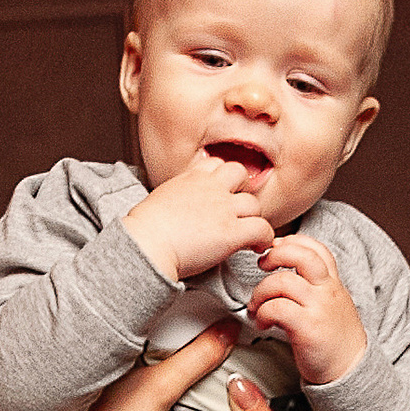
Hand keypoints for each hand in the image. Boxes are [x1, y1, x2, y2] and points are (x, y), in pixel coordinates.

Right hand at [129, 160, 274, 285]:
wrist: (146, 244)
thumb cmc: (144, 230)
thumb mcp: (160, 200)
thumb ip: (177, 199)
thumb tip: (178, 211)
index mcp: (190, 177)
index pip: (216, 164)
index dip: (222, 179)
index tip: (221, 194)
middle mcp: (210, 187)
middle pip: (240, 175)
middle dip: (242, 191)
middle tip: (238, 211)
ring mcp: (223, 208)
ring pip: (255, 204)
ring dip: (253, 218)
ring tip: (248, 234)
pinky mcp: (232, 232)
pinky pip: (263, 229)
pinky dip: (265, 238)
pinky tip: (257, 247)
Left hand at [246, 234, 367, 385]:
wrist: (351, 372)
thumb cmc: (335, 341)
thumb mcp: (333, 304)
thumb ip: (315, 286)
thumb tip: (283, 271)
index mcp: (333, 283)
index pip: (316, 247)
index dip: (292, 242)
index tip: (275, 249)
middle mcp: (328, 290)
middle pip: (300, 254)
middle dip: (274, 254)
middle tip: (261, 266)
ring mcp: (319, 308)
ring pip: (282, 281)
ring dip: (260, 292)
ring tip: (256, 306)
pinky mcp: (308, 327)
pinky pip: (277, 308)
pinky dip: (262, 313)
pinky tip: (262, 322)